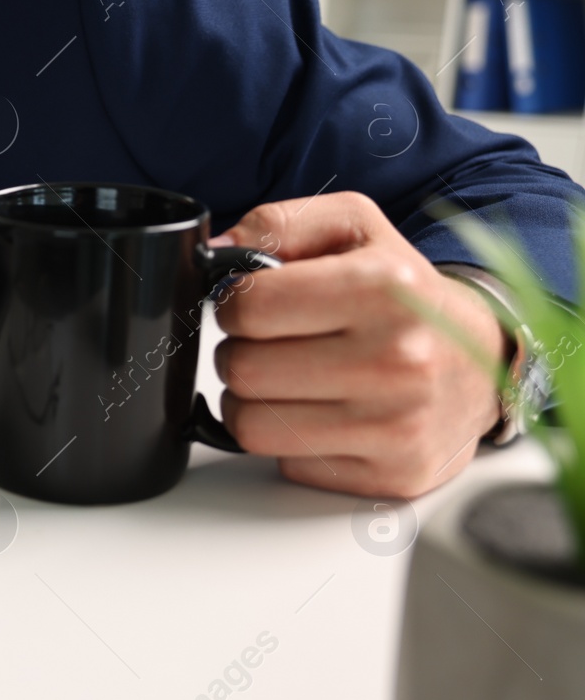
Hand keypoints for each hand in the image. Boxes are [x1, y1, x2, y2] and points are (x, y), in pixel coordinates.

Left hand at [209, 191, 505, 497]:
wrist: (482, 360)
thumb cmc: (404, 293)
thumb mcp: (354, 229)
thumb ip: (278, 224)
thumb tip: (217, 253)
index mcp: (385, 288)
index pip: (249, 307)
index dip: (234, 305)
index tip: (253, 306)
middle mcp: (398, 359)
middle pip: (242, 371)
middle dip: (241, 354)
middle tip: (272, 346)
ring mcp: (396, 424)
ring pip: (251, 426)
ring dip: (254, 403)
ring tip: (288, 380)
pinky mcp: (392, 474)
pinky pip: (287, 464)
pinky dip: (292, 442)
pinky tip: (324, 415)